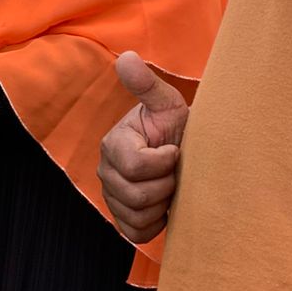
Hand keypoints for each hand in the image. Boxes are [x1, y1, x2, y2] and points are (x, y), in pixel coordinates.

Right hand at [97, 52, 189, 242]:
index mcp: (113, 144)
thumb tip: (126, 57)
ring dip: (162, 204)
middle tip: (175, 171)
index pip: (135, 166)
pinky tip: (164, 205)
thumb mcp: (167, 104)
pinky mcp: (122, 219)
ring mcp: (112, 197)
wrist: (185, 152)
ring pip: (136, 216)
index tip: (175, 150)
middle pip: (136, 196)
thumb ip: (146, 85)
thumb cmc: (176, 127)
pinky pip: (136, 233)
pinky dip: (155, 224)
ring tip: (170, 186)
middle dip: (165, 185)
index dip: (163, 162)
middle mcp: (106, 171)